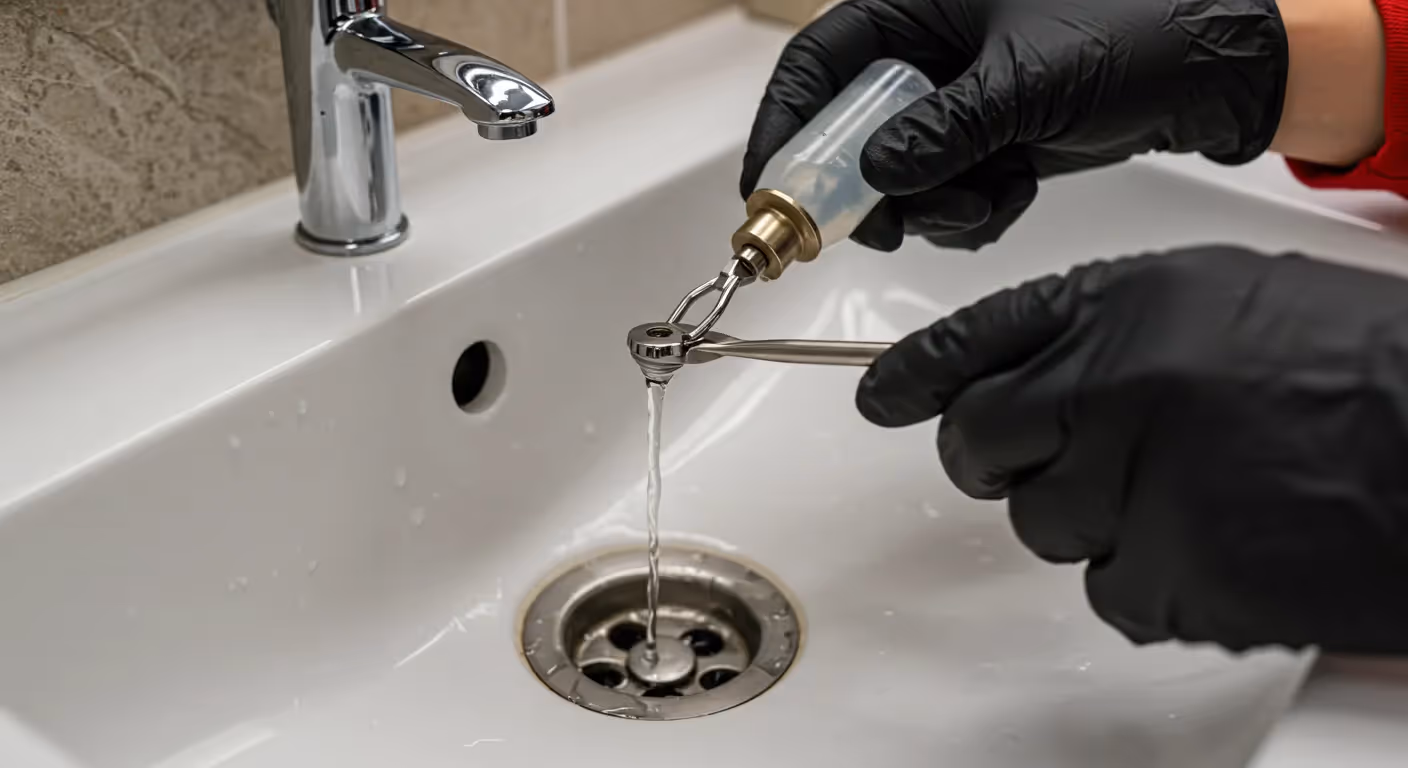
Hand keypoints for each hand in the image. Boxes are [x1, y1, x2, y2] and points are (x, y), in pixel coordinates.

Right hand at [742, 0, 1287, 251]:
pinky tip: (1012, 194)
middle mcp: (930, 54)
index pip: (819, 63)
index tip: (766, 187)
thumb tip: (877, 176)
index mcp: (921, 3)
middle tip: (874, 228)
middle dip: (860, 187)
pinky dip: (972, 211)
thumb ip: (946, 130)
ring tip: (986, 197)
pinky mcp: (989, 144)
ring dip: (931, 207)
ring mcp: (958, 104)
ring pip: (897, 176)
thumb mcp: (1028, 81)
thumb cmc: (1140, 28)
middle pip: (847, 130)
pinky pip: (947, 195)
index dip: (783, 124)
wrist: (1220, 69)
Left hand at [856, 246, 1407, 653]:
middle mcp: (1112, 389)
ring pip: (1042, 524)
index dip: (915, 376)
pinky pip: (1109, 591)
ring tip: (1187, 488)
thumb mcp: (1224, 298)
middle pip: (980, 444)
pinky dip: (1147, 577)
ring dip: (1091, 515)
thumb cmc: (1361, 366)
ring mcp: (1138, 486)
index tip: (884, 399)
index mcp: (1123, 309)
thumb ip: (1109, 328)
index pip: (970, 343)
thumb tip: (1023, 369)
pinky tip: (1214, 540)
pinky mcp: (1176, 577)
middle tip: (1027, 461)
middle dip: (992, 458)